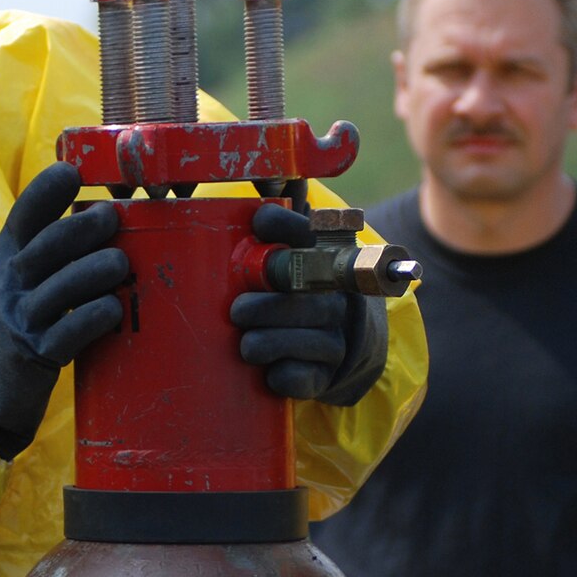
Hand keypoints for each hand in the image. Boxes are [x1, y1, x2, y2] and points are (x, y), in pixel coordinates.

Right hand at [0, 163, 127, 459]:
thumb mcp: (6, 284)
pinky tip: (113, 309)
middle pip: (45, 248)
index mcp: (3, 262)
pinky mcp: (34, 355)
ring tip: (120, 262)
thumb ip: (37, 257)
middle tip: (111, 218)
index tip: (73, 172)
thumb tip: (92, 223)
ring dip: (96, 270)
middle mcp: (8, 287)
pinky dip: (95, 317)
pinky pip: (69, 333)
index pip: (22, 218)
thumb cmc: (1, 329)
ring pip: (61, 288)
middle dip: (81, 229)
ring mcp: (20, 321)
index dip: (46, 192)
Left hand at [230, 203, 387, 404]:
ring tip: (246, 344)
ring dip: (272, 342)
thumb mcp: (285, 263)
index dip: (286, 224)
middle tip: (238, 311)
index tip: (259, 221)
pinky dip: (286, 376)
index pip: (309, 233)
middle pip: (310, 299)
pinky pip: (308, 378)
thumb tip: (252, 197)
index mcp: (324, 262)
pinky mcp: (326, 377)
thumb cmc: (293, 298)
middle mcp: (337, 298)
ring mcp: (335, 340)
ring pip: (309, 340)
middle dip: (270, 306)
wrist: (338, 352)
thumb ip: (271, 235)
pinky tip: (269, 373)